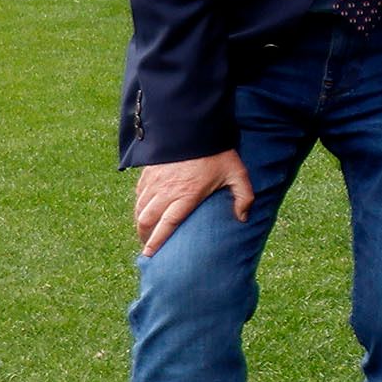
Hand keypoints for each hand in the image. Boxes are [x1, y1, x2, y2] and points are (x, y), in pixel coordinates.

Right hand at [134, 150, 253, 255]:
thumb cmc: (217, 152)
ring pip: (139, 209)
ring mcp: (154, 181)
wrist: (194, 126)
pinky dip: (138, 206)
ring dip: (140, 224)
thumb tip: (243, 218)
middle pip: (146, 220)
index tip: (150, 255)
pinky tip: (143, 212)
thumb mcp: (237, 174)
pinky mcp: (148, 172)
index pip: (166, 225)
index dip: (156, 242)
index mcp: (186, 195)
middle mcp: (165, 191)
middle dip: (144, 237)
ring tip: (144, 234)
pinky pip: (139, 194)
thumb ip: (243, 197)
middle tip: (147, 248)